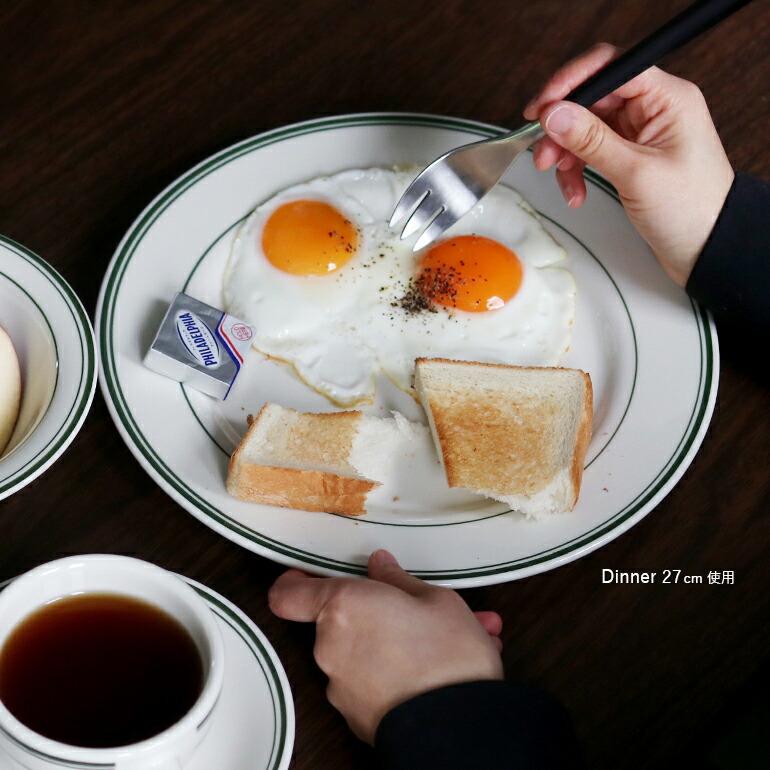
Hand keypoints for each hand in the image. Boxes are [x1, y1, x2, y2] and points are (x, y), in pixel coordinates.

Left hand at [268, 549, 503, 743]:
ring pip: (358, 652)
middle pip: (335, 621)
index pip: (288, 594)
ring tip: (437, 643)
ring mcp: (339, 684)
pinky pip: (369, 682)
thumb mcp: (436, 600)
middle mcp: (331, 646)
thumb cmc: (447, 659)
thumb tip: (381, 568)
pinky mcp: (353, 714)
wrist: (456, 728)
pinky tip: (430, 669)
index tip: (309, 575)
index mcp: (344, 606)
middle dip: (371, 613)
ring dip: (389, 644)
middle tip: (409, 610)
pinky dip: (393, 673)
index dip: (294, 582)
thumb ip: (399, 581)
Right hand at [524, 42, 733, 286]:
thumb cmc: (688, 210)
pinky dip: (576, 170)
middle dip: (562, 126)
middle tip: (542, 153)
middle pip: (593, 99)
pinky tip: (576, 193)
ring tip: (558, 177)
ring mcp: (640, 132)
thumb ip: (592, 140)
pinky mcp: (629, 154)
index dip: (571, 82)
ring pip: (586, 127)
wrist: (704, 248)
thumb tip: (554, 113)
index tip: (541, 108)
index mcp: (667, 99)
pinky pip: (591, 151)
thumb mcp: (635, 173)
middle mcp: (653, 108)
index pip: (611, 68)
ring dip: (565, 152)